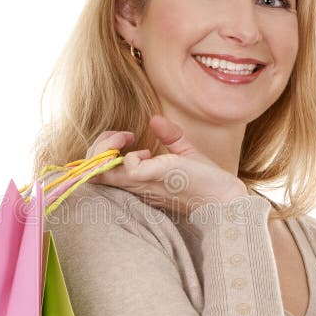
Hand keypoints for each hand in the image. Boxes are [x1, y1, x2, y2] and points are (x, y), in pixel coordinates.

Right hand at [85, 115, 248, 216]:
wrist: (224, 196)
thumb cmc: (205, 181)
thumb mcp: (184, 153)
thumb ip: (169, 136)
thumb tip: (154, 119)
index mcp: (137, 179)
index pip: (98, 170)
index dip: (103, 148)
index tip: (127, 137)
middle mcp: (134, 184)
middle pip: (91, 170)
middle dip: (97, 146)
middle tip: (122, 137)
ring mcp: (141, 183)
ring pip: (99, 170)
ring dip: (106, 147)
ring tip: (126, 138)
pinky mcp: (154, 179)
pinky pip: (127, 168)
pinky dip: (131, 155)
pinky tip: (147, 154)